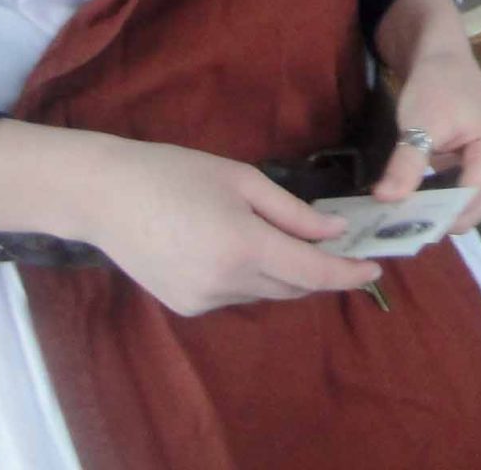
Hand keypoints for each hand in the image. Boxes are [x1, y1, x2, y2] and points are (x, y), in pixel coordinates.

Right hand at [0, 123, 380, 317]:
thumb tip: (335, 232)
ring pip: (265, 293)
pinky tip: (236, 246)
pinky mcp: (186, 306)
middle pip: (293, 287)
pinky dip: (251, 277)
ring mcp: (203, 301)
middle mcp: (226, 283)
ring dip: (284, 273)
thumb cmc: (175, 173)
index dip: (348, 274)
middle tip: (340, 245)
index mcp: (245, 246)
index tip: (375, 268)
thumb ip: (294, 212)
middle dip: (320, 271)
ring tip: (284, 238)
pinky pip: (236, 295)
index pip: (313, 273)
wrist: (105, 197)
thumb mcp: (243, 181)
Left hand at [367, 40, 480, 231]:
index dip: (433, 216)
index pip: (468, 204)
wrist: (445, 62)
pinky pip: (468, 198)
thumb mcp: (418, 124)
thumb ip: (406, 164)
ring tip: (404, 209)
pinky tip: (418, 197)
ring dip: (438, 212)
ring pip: (469, 209)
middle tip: (395, 220)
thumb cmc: (436, 86)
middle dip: (436, 218)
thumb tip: (385, 200)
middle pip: (472, 212)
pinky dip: (443, 202)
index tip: (396, 225)